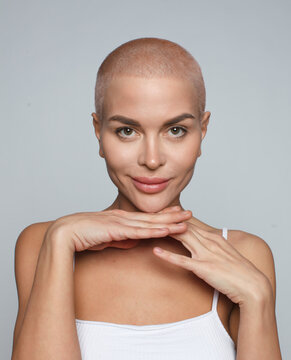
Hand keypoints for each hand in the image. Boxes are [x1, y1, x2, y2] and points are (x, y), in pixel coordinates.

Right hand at [47, 206, 191, 252]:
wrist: (66, 233)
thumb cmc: (83, 235)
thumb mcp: (107, 238)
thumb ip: (121, 239)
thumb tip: (133, 242)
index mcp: (122, 219)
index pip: (147, 217)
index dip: (163, 215)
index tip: (177, 213)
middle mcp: (124, 217)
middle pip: (153, 217)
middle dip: (172, 216)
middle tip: (189, 213)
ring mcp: (121, 222)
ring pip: (150, 223)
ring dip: (169, 222)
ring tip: (185, 220)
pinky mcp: (117, 230)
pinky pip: (140, 231)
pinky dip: (154, 231)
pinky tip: (167, 230)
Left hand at [152, 222, 267, 305]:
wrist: (252, 285)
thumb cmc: (239, 271)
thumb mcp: (225, 254)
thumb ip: (213, 247)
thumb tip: (202, 244)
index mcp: (214, 238)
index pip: (191, 223)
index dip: (175, 217)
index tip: (162, 212)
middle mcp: (209, 242)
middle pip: (184, 226)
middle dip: (167, 220)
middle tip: (150, 215)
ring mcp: (206, 254)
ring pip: (183, 237)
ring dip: (166, 231)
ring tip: (150, 227)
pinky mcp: (204, 268)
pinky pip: (182, 260)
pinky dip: (168, 255)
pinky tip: (156, 251)